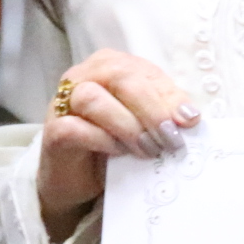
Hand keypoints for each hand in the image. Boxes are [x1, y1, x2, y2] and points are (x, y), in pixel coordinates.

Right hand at [35, 50, 198, 243]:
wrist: (78, 179)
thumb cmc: (114, 144)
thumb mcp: (146, 125)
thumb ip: (164, 114)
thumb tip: (189, 117)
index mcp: (111, 65)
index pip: (144, 71)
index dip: (170, 96)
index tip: (190, 122)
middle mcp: (84, 75)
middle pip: (120, 78)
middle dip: (151, 110)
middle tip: (170, 139)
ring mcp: (63, 101)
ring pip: (92, 98)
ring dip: (127, 125)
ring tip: (147, 150)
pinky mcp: (52, 131)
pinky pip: (73, 128)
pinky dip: (101, 139)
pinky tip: (119, 152)